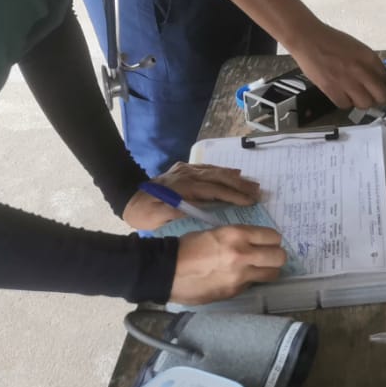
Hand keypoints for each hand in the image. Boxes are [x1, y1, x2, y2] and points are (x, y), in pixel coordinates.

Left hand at [121, 162, 261, 229]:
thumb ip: (181, 213)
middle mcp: (187, 175)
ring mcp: (186, 170)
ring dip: (235, 178)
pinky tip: (234, 174)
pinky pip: (208, 168)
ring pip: (216, 171)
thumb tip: (204, 212)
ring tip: (253, 184)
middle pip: (218, 178)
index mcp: (183, 188)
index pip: (213, 191)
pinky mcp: (184, 169)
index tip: (250, 202)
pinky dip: (223, 171)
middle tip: (259, 192)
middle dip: (240, 185)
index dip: (233, 196)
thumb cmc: (144, 213)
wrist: (126, 196)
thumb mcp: (159, 219)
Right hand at [169, 226, 286, 304]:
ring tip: (258, 268)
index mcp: (236, 235)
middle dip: (276, 255)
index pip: (272, 236)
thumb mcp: (215, 233)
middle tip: (268, 255)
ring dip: (268, 270)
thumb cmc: (187, 247)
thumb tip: (253, 243)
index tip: (268, 241)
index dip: (272, 239)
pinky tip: (237, 277)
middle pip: (279, 257)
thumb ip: (237, 238)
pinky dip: (249, 281)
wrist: (167, 271)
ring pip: (272, 273)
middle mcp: (242, 254)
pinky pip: (252, 284)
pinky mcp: (234, 292)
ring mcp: (240, 276)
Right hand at [293, 23, 385, 112]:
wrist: (309, 39)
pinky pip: (345, 105)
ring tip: (355, 96)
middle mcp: (361, 70)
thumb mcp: (356, 47)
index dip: (385, 86)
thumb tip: (376, 78)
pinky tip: (342, 95)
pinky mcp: (332, 89)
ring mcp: (346, 81)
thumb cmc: (331, 41)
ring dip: (361, 102)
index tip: (381, 89)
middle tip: (373, 98)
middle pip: (380, 96)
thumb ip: (368, 62)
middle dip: (378, 99)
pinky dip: (345, 102)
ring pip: (364, 104)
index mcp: (369, 57)